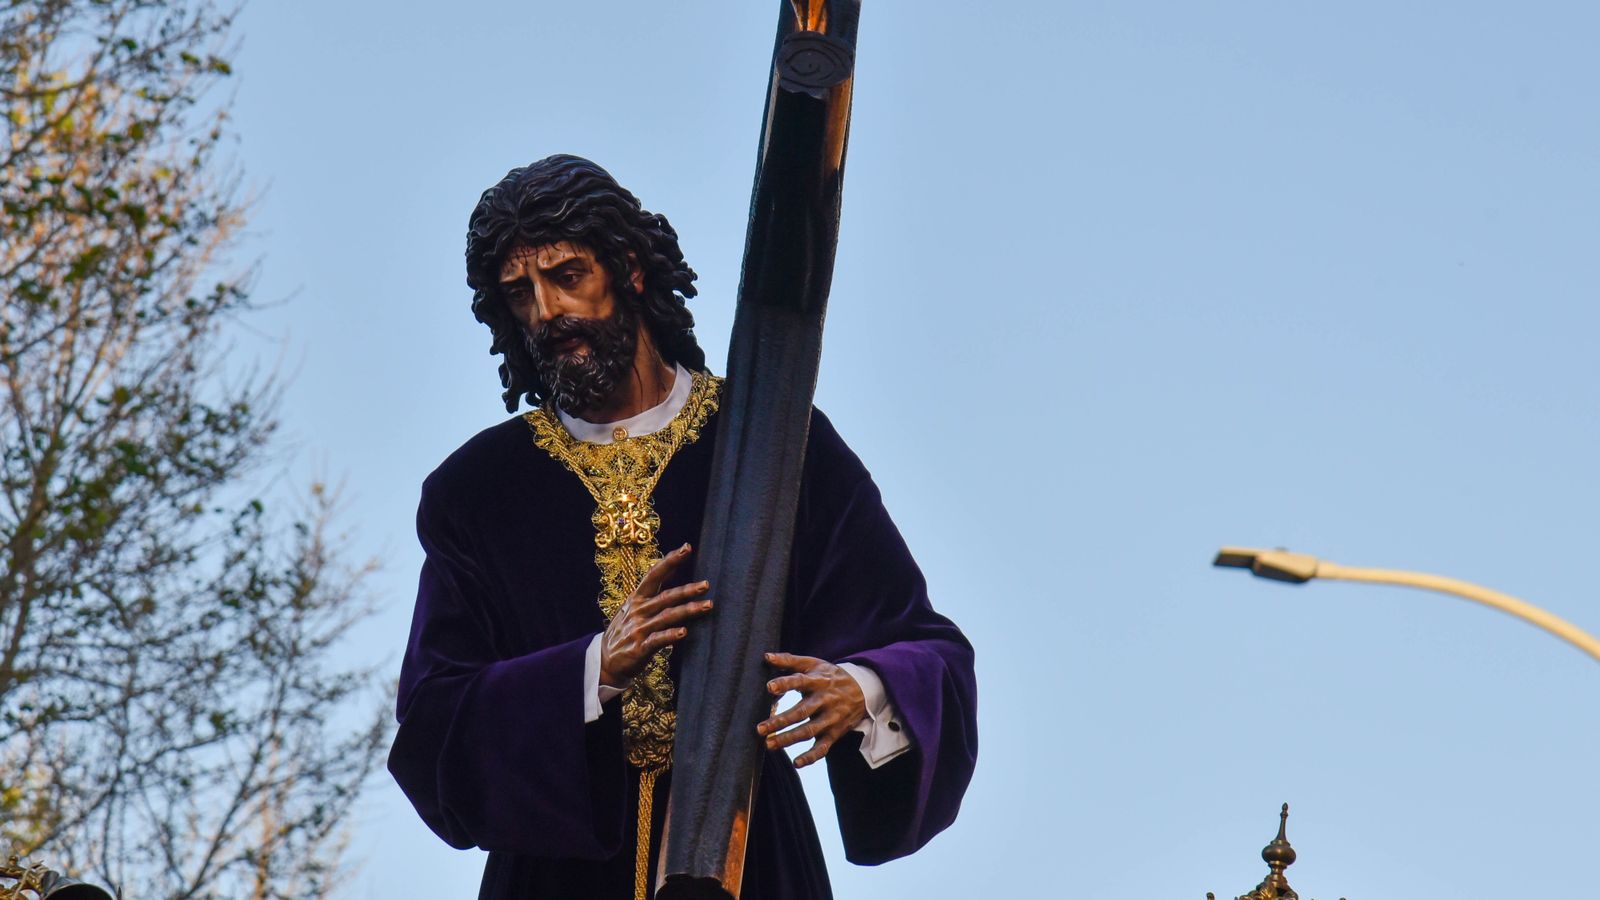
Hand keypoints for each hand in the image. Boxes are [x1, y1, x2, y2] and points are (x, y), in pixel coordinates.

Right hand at [598, 543, 713, 687]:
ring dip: (688, 610)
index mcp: (637, 598)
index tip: (687, 548)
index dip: (670, 560)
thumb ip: (653, 591)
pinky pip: (658, 640)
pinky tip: (684, 632)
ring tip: (707, 605)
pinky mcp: (641, 647)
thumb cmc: (625, 630)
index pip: (654, 574)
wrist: (605, 659)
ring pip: (668, 616)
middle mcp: (639, 611)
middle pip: (666, 596)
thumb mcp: (633, 606)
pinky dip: (671, 635)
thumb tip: (672, 569)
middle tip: (706, 584)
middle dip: (687, 589)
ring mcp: (640, 629)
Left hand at [757, 651, 866, 767]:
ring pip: (809, 731)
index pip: (800, 681)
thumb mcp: (813, 663)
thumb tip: (766, 656)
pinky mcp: (834, 733)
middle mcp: (825, 700)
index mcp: (817, 680)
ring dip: (789, 739)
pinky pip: (823, 748)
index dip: (785, 684)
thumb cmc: (829, 676)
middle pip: (802, 712)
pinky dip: (811, 757)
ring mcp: (830, 718)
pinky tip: (796, 763)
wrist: (863, 690)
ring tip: (769, 744)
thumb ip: (789, 660)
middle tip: (760, 728)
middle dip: (781, 721)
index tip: (769, 688)